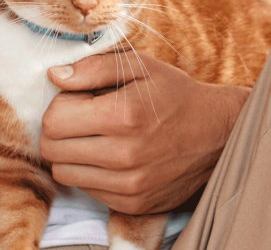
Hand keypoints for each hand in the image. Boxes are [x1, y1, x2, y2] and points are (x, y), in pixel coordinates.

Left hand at [40, 52, 249, 214]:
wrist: (218, 134)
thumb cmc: (175, 96)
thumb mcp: (139, 67)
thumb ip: (93, 68)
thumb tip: (55, 76)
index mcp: (123, 116)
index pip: (53, 121)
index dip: (59, 106)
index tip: (76, 101)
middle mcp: (125, 155)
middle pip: (52, 150)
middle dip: (58, 131)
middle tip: (81, 120)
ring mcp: (129, 184)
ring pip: (63, 173)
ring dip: (70, 154)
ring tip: (94, 138)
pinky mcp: (132, 204)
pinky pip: (86, 189)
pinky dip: (89, 172)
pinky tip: (109, 157)